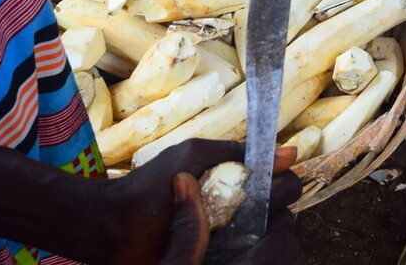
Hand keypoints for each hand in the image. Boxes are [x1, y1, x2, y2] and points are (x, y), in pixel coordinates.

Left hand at [106, 140, 303, 264]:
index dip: (281, 186)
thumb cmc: (151, 186)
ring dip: (262, 234)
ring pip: (268, 238)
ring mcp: (230, 239)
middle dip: (272, 210)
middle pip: (281, 211)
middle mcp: (240, 210)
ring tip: (239, 234)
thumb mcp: (195, 156)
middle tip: (248, 213)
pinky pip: (245, 258)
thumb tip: (291, 153)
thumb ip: (237, 152)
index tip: (267, 190)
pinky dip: (247, 253)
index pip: (283, 183)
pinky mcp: (219, 259)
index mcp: (237, 181)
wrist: (114, 227)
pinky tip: (235, 250)